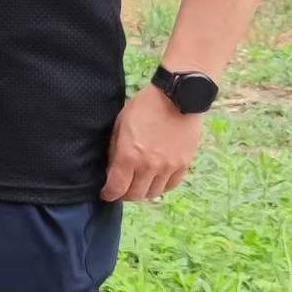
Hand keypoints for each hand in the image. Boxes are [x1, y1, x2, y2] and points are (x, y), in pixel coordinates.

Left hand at [101, 85, 207, 202]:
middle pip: (135, 195)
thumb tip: (112, 169)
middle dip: (125, 195)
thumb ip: (115, 150)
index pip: (116, 189)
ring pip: (154, 193)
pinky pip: (171, 185)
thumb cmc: (145, 106)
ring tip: (139, 184)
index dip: (109, 194)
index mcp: (129, 156)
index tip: (106, 193)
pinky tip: (156, 180)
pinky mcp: (184, 163)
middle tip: (122, 189)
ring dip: (144, 191)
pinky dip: (161, 186)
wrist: (177, 96)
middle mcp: (149, 167)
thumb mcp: (120, 124)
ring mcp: (168, 167)